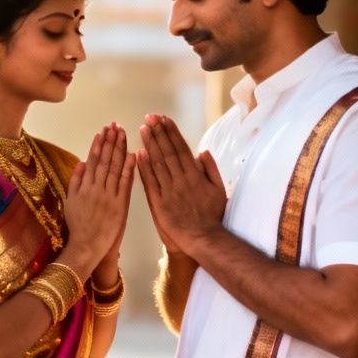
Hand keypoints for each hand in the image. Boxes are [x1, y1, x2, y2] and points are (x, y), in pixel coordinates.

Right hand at [62, 124, 134, 278]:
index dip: (98, 144)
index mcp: (84, 186)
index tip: (103, 131)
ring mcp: (109, 196)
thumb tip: (82, 162)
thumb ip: (76, 181)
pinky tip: (133, 154)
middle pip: (104, 160)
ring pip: (115, 167)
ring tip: (123, 133)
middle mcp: (96, 188)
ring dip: (119, 149)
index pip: (93, 160)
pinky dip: (129, 168)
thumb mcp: (71, 202)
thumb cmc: (79, 226)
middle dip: (110, 141)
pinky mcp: (120, 205)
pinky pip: (125, 183)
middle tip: (115, 125)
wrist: (87, 246)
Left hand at [136, 114, 226, 256]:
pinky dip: (144, 168)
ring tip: (143, 129)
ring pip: (158, 164)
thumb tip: (202, 151)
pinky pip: (150, 183)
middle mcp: (181, 180)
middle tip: (149, 117)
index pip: (181, 148)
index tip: (164, 118)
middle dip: (159, 133)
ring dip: (150, 145)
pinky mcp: (159, 204)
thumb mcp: (219, 190)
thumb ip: (211, 169)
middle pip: (168, 152)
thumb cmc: (212, 216)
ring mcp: (169, 191)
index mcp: (195, 175)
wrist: (203, 239)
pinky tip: (138, 154)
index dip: (171, 132)